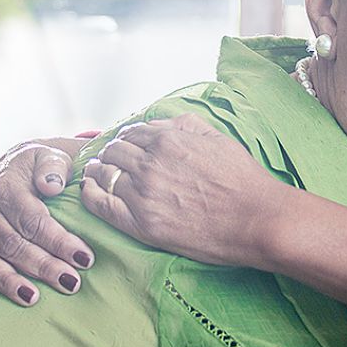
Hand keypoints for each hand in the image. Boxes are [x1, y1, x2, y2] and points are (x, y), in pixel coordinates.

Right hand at [0, 139, 91, 304]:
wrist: (14, 169)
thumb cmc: (41, 168)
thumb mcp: (50, 157)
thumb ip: (53, 167)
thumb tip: (52, 186)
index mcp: (8, 188)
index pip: (35, 220)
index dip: (59, 241)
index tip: (85, 258)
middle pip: (15, 244)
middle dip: (44, 266)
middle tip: (70, 283)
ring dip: (9, 280)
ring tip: (32, 298)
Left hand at [80, 114, 284, 265]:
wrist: (258, 219)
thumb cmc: (245, 180)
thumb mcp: (220, 139)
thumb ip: (188, 125)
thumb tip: (163, 122)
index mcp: (170, 140)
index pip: (133, 132)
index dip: (126, 137)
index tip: (126, 144)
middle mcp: (151, 164)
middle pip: (114, 151)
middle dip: (112, 153)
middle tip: (112, 160)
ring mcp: (144, 195)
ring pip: (104, 175)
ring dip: (100, 171)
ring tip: (100, 174)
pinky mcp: (142, 225)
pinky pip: (101, 205)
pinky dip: (90, 194)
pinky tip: (89, 190)